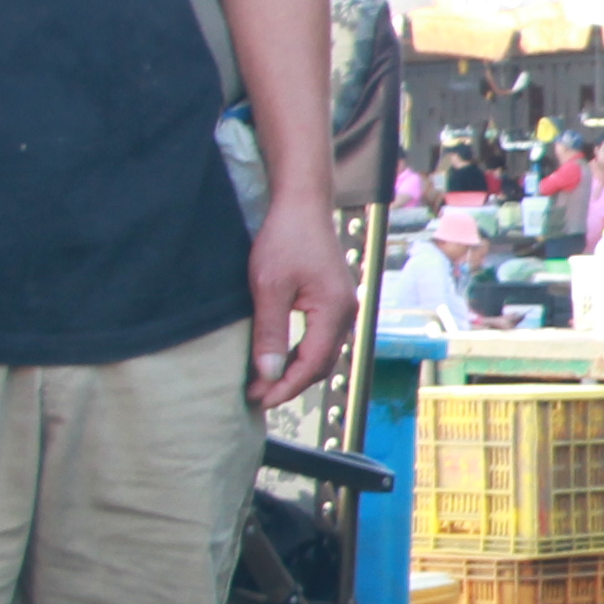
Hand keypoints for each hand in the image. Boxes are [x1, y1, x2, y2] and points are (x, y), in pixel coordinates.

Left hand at [245, 198, 352, 408]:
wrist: (302, 205)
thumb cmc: (285, 239)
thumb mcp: (269, 287)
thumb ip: (270, 332)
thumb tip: (268, 374)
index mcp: (334, 312)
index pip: (311, 365)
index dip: (285, 387)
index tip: (258, 399)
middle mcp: (346, 314)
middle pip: (321, 365)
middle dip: (289, 384)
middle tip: (257, 396)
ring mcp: (343, 308)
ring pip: (322, 354)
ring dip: (294, 371)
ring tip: (264, 382)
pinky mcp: (334, 302)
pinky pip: (320, 339)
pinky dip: (300, 354)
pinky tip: (279, 358)